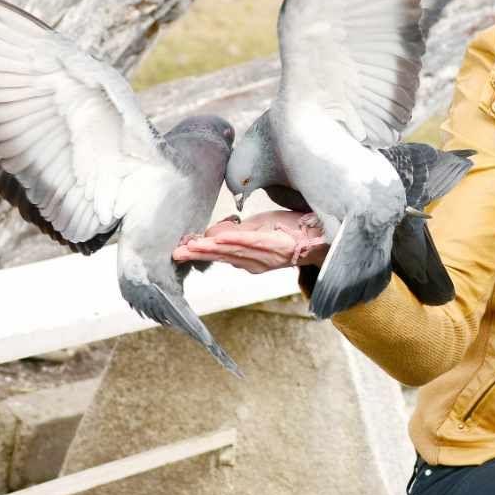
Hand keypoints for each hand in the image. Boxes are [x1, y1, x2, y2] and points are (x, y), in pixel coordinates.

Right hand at [172, 210, 328, 272]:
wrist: (316, 236)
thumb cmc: (285, 233)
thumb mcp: (256, 232)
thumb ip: (234, 234)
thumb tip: (211, 234)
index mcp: (248, 260)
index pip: (219, 255)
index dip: (199, 253)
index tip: (179, 252)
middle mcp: (254, 261)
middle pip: (222, 256)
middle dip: (198, 254)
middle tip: (177, 253)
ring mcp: (264, 254)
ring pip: (232, 250)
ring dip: (211, 248)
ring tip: (192, 246)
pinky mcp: (274, 244)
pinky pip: (251, 242)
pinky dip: (234, 240)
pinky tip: (219, 238)